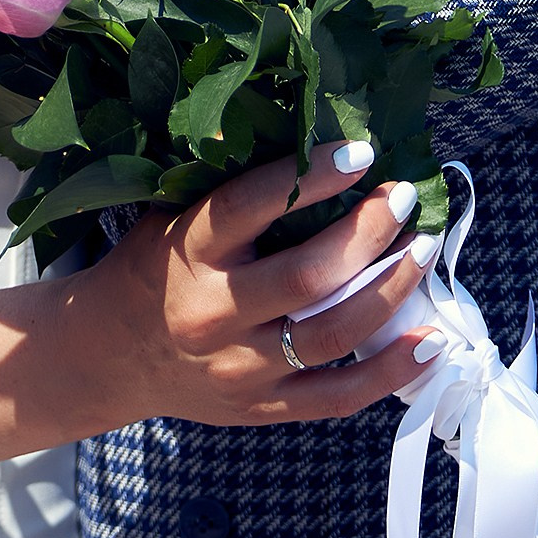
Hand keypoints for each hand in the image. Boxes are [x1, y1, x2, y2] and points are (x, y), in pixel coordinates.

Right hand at [85, 142, 440, 429]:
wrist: (108, 357)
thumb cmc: (151, 269)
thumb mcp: (169, 217)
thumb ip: (225, 186)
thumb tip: (304, 129)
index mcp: (187, 252)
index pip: (251, 207)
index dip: (310, 177)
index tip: (361, 151)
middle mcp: (213, 312)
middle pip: (308, 276)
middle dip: (368, 233)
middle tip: (401, 198)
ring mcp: (240, 367)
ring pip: (333, 332)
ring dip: (391, 289)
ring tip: (423, 249)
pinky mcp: (262, 407)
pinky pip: (338, 396)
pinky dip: (390, 369)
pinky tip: (429, 340)